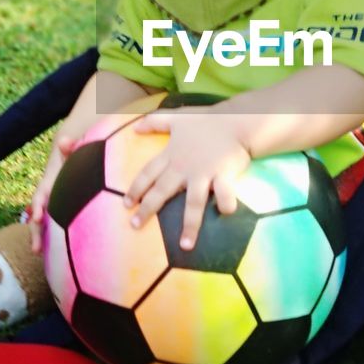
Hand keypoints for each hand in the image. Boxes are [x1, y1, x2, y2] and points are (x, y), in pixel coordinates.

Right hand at [28, 133, 79, 253]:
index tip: (38, 217)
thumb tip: (64, 141)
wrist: (71, 159)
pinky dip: (53, 239)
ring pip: (44, 224)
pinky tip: (57, 255)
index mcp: (49, 184)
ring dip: (41, 239)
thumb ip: (69, 147)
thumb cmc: (74, 155)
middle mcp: (47, 197)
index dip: (38, 207)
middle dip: (35, 232)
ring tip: (39, 255)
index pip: (41, 196)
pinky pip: (55, 226)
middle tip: (35, 249)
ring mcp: (52, 205)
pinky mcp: (60, 213)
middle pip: (38, 215)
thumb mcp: (72, 150)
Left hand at [124, 109, 251, 250]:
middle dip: (147, 210)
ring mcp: (204, 174)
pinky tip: (226, 212)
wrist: (236, 119)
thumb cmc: (207, 120)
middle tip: (135, 225)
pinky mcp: (224, 176)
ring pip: (193, 203)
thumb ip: (155, 122)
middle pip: (161, 192)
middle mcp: (184, 167)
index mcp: (171, 155)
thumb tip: (135, 128)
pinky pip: (224, 193)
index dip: (135, 188)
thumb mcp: (177, 117)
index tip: (126, 204)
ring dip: (189, 225)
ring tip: (185, 245)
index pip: (148, 173)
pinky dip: (225, 203)